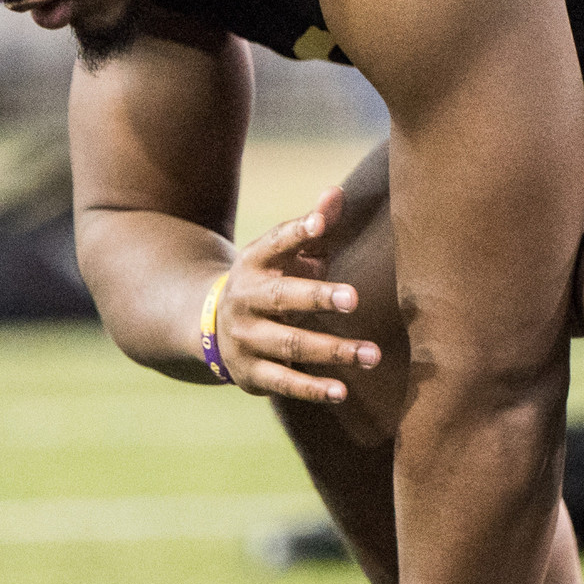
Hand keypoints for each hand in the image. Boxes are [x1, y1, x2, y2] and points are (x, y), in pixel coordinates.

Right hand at [213, 185, 381, 404]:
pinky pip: (283, 382)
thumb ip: (312, 226)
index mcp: (254, 263)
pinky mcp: (250, 373)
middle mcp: (245, 299)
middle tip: (355, 299)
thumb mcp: (283, 253)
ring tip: (371, 354)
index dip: (296, 232)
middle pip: (282, 297)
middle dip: (317, 297)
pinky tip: (341, 391)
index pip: (274, 243)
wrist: (212, 326)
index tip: (319, 224)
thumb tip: (336, 192)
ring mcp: (245, 338)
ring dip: (331, 350)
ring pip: (289, 344)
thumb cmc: (270, 280)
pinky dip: (312, 388)